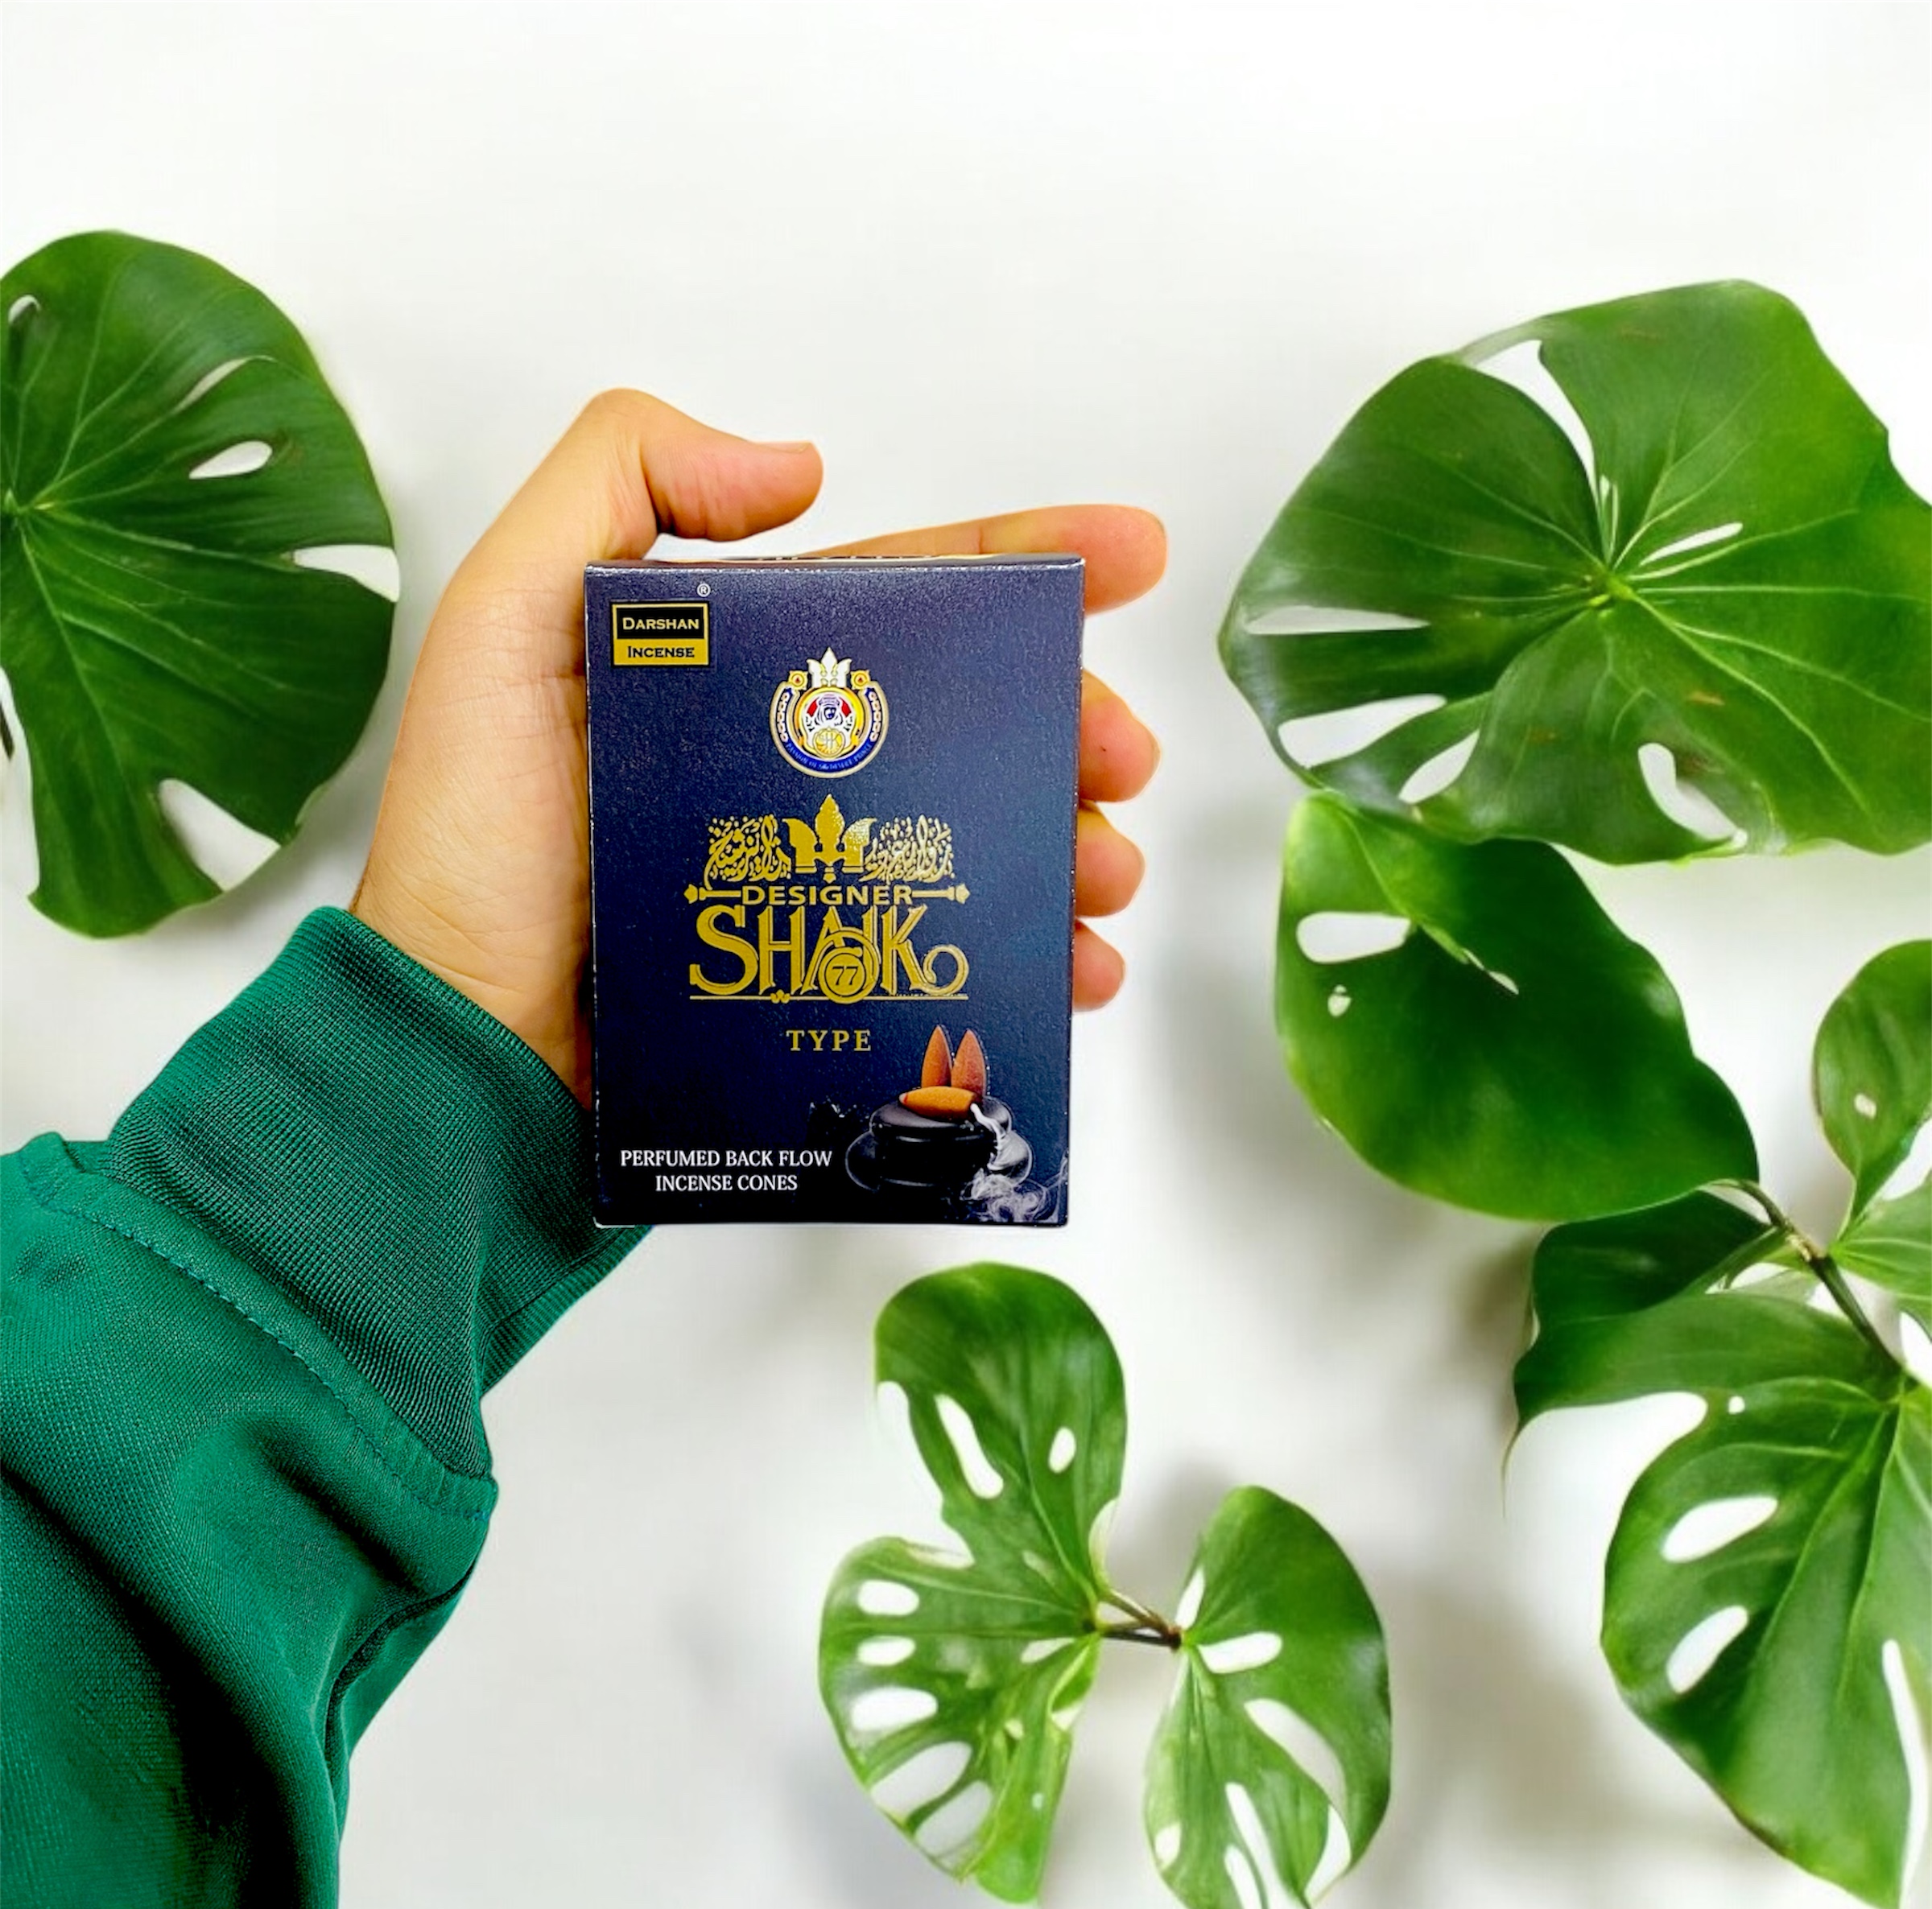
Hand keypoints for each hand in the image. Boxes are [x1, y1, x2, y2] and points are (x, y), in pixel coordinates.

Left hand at [351, 391, 1163, 1104]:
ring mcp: (821, 872)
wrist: (461, 1043)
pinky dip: (1035, 955)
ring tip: (1103, 870)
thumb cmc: (474, 844)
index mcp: (743, 669)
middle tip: (1120, 757)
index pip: (905, 593)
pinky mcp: (832, 974)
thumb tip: (801, 465)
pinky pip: (958, 950)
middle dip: (1069, 722)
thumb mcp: (505, 624)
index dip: (1023, 560)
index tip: (1132, 554)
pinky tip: (1075, 966)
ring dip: (1069, 839)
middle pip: (972, 716)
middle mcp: (796, 762)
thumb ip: (616, 487)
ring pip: (984, 832)